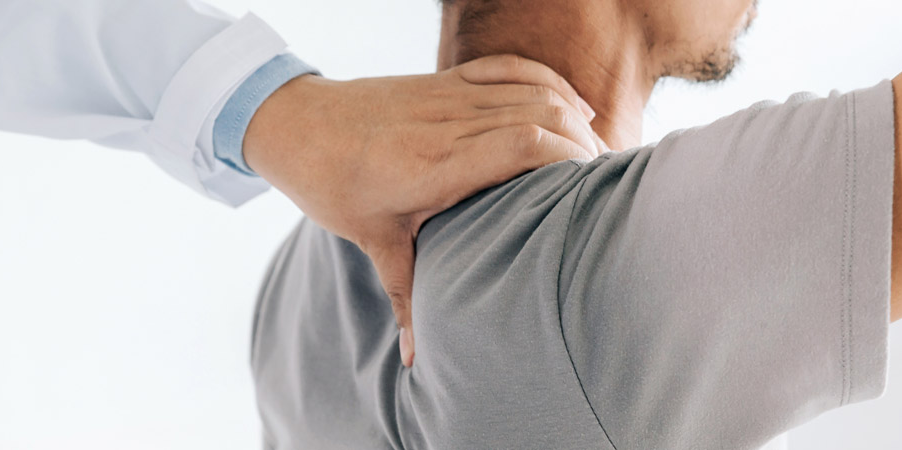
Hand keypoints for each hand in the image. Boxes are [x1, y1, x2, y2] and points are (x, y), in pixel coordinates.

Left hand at [244, 54, 605, 366]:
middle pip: (542, 115)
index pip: (522, 144)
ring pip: (533, 90)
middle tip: (607, 185)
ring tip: (599, 157)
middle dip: (585, 146)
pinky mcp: (446, 78)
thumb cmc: (330, 184)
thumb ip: (405, 296)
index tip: (591, 190)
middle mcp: (448, 123)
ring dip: (574, 118)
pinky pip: (511, 68)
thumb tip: (416, 360)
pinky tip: (575, 107)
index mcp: (434, 164)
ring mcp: (449, 94)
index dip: (568, 159)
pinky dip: (550, 81)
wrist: (294, 124)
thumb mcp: (371, 241)